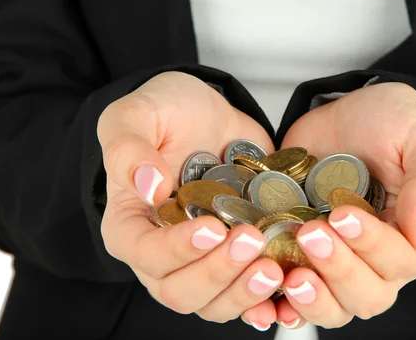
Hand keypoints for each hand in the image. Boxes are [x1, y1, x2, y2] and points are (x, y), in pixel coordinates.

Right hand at [97, 71, 281, 327]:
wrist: (209, 115)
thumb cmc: (165, 114)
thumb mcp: (135, 116)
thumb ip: (129, 149)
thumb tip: (148, 188)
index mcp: (131, 225)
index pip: (145, 254)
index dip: (176, 249)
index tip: (211, 227)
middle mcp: (162, 254)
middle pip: (181, 290)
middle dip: (219, 272)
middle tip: (252, 240)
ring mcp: (200, 261)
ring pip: (215, 302)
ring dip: (244, 291)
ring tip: (274, 266)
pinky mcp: (234, 259)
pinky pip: (246, 297)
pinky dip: (266, 300)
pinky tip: (286, 290)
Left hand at [255, 82, 415, 328]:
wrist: (347, 114)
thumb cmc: (395, 124)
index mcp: (412, 238)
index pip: (400, 262)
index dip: (372, 245)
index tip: (343, 214)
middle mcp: (376, 260)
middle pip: (366, 296)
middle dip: (338, 270)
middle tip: (310, 233)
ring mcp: (337, 262)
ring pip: (333, 307)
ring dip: (312, 298)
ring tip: (288, 274)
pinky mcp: (302, 255)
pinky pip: (293, 298)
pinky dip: (281, 304)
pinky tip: (267, 296)